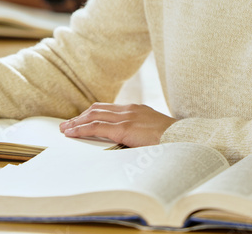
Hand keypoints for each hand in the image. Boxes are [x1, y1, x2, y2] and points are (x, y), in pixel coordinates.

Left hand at [59, 103, 177, 146]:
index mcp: (136, 109)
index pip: (108, 108)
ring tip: (66, 129)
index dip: (92, 114)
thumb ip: (141, 132)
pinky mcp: (125, 128)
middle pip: (97, 109)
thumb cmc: (172, 140)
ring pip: (94, 116)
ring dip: (77, 122)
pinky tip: (72, 133)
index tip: (82, 119)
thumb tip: (131, 142)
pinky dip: (82, 129)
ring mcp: (127, 117)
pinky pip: (97, 127)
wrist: (185, 139)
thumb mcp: (154, 132)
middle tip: (68, 124)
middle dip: (81, 117)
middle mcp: (129, 110)